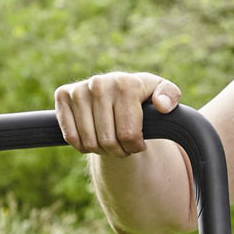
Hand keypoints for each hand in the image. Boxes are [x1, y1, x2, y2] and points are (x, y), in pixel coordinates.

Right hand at [54, 72, 180, 156]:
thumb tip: (162, 106)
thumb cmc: (141, 97)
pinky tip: (92, 137)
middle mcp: (99, 83)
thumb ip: (170, 97)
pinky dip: (82, 145)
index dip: (134, 147)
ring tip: (110, 142)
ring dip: (100, 151)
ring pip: (89, 142)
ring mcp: (79, 89)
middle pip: (107, 141)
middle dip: (118, 151)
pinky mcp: (62, 95)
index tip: (138, 143)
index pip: (128, 135)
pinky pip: (70, 137)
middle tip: (123, 145)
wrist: (115, 90)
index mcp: (125, 83)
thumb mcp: (162, 93)